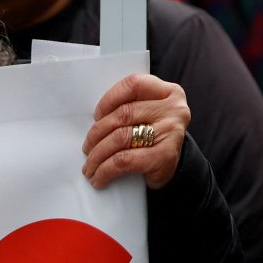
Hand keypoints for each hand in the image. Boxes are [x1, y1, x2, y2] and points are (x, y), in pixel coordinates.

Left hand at [81, 72, 188, 189]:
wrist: (175, 168)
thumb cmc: (156, 138)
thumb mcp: (150, 114)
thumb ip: (131, 107)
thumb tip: (95, 120)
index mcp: (169, 92)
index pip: (134, 84)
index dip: (110, 98)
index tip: (96, 115)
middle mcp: (174, 109)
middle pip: (124, 114)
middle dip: (97, 133)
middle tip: (87, 148)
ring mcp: (171, 131)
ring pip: (121, 137)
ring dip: (98, 154)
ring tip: (90, 165)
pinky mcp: (165, 156)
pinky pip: (124, 160)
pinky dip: (106, 170)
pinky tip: (99, 178)